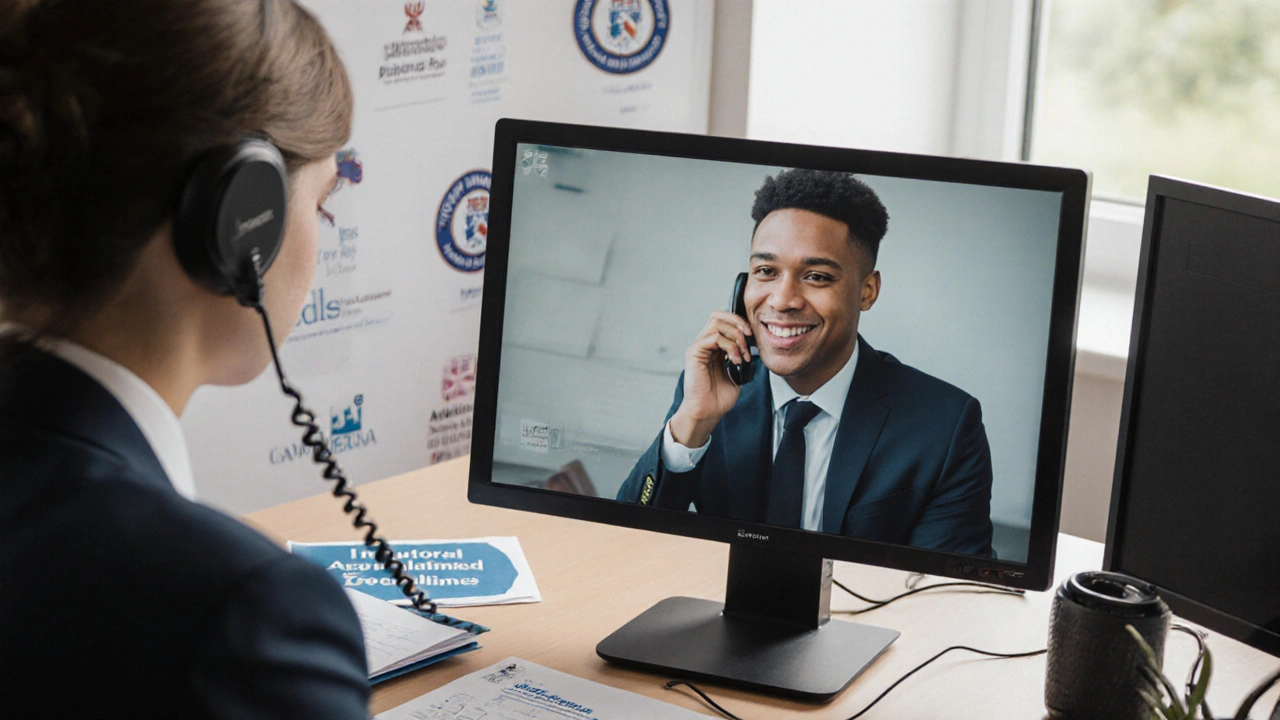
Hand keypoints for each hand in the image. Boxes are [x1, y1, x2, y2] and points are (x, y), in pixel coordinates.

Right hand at [669, 311, 752, 447]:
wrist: (707, 412)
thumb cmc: (719, 397)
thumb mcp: (736, 372)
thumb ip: (740, 356)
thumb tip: (752, 345)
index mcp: (713, 347)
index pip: (723, 320)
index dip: (739, 322)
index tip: (753, 336)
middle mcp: (704, 344)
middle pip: (719, 316)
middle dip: (738, 324)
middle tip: (750, 338)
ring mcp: (698, 347)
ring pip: (717, 324)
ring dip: (736, 337)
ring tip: (743, 355)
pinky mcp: (694, 353)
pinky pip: (714, 337)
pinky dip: (730, 346)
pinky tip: (736, 360)